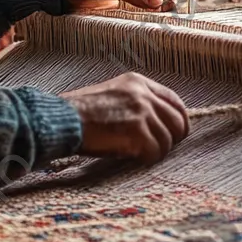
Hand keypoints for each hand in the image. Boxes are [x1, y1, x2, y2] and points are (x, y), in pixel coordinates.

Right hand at [61, 72, 189, 163]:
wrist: (63, 120)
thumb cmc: (81, 112)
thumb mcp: (114, 94)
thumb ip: (137, 101)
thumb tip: (159, 121)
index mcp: (138, 82)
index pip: (174, 101)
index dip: (178, 120)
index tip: (174, 133)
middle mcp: (143, 94)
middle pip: (178, 122)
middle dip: (172, 138)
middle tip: (157, 148)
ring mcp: (142, 113)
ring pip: (167, 141)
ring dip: (154, 151)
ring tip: (135, 152)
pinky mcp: (137, 133)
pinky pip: (155, 153)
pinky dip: (145, 159)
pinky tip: (130, 156)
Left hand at [62, 0, 164, 11]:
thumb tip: (159, 0)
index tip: (169, 1)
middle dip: (155, 0)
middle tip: (167, 13)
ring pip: (139, 0)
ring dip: (147, 10)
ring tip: (161, 20)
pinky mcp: (112, 2)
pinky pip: (129, 9)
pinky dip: (137, 15)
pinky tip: (146, 23)